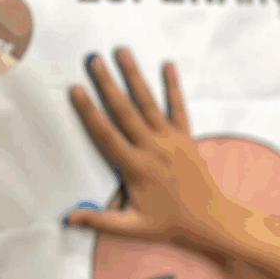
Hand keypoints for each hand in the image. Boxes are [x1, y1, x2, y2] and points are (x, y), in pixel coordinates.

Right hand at [66, 48, 228, 249]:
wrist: (210, 220)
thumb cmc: (171, 225)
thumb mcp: (134, 227)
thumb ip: (101, 221)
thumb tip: (68, 219)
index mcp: (136, 169)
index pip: (107, 135)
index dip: (90, 112)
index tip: (77, 90)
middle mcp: (153, 150)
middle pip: (126, 112)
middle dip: (109, 84)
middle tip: (94, 59)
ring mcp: (172, 141)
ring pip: (150, 104)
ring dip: (135, 77)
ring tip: (122, 52)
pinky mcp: (187, 138)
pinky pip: (179, 108)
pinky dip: (174, 87)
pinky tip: (168, 65)